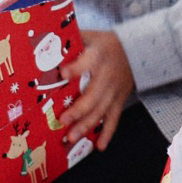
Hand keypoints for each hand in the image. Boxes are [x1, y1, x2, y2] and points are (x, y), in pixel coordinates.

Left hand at [61, 30, 135, 150]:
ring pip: (101, 110)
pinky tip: (99, 146)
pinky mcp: (119, 100)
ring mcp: (114, 91)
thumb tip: (43, 36)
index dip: (76, 68)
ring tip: (72, 137)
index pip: (87, 62)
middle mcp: (107, 75)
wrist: (138, 51)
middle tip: (63, 120)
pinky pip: (113, 118)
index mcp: (98, 56)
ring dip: (87, 125)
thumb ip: (72, 39)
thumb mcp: (92, 36)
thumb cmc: (106, 44)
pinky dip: (108, 133)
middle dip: (78, 109)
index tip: (62, 74)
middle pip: (94, 95)